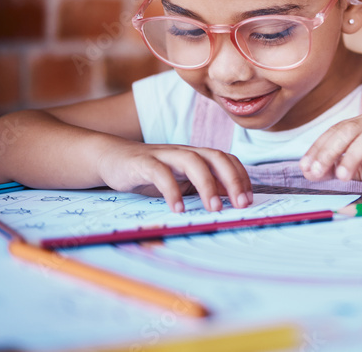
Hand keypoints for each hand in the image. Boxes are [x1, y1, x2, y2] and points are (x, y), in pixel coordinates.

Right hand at [95, 143, 252, 213]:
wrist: (112, 158)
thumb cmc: (151, 173)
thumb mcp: (180, 180)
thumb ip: (202, 187)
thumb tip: (230, 203)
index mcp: (196, 155)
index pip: (227, 160)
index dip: (241, 177)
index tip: (248, 200)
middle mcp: (184, 152)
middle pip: (216, 157)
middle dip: (232, 180)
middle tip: (240, 205)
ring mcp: (164, 155)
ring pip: (192, 161)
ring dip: (207, 184)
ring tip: (214, 208)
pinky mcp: (143, 163)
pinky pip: (161, 173)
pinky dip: (172, 191)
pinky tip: (177, 209)